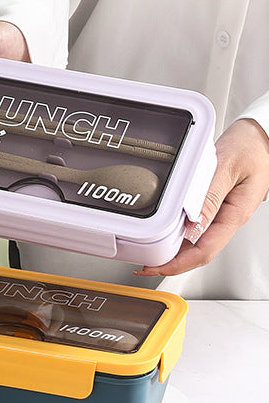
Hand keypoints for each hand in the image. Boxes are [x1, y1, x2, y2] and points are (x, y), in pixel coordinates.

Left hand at [135, 118, 268, 276]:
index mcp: (234, 215)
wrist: (259, 134)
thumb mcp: (227, 167)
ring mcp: (220, 215)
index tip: (156, 267)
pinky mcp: (212, 207)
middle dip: (170, 263)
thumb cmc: (250, 146)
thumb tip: (192, 224)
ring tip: (148, 254)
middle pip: (196, 252)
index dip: (178, 265)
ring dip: (171, 251)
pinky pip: (193, 227)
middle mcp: (227, 219)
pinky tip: (162, 235)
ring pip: (194, 242)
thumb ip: (209, 196)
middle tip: (144, 265)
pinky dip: (176, 234)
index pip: (205, 251)